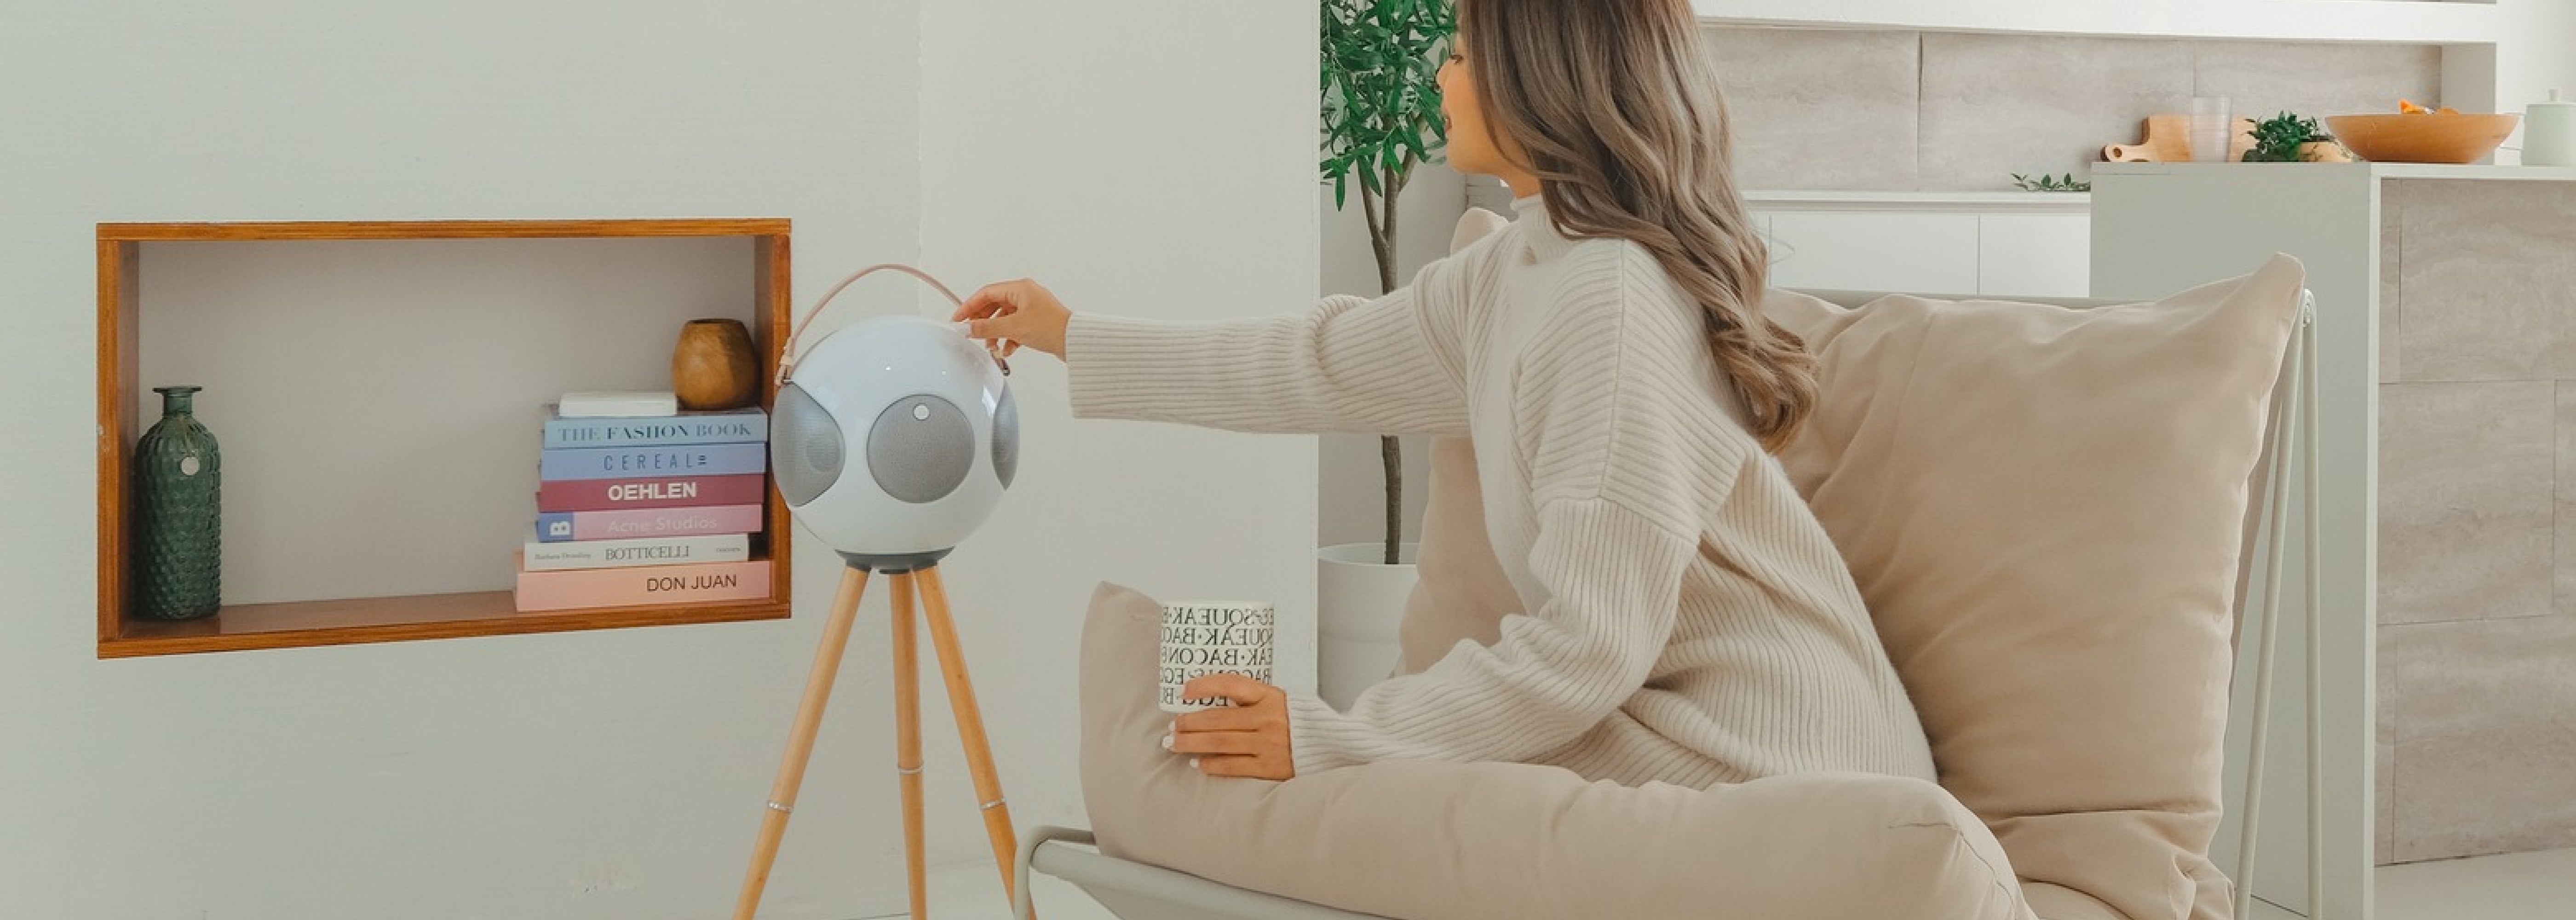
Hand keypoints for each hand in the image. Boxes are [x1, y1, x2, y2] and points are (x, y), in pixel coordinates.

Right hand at [952, 278, 1071, 360]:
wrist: (1075, 342)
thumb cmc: (1052, 328)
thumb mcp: (1014, 327)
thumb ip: (987, 327)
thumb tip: (970, 328)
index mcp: (1021, 288)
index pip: (987, 293)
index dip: (970, 306)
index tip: (959, 318)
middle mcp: (1026, 295)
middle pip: (995, 305)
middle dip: (983, 322)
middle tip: (973, 333)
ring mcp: (1032, 309)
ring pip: (1005, 318)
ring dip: (996, 333)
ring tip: (991, 346)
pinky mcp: (1036, 322)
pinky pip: (1015, 327)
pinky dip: (1009, 338)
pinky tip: (1007, 350)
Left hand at [1166, 674, 1295, 779]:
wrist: (1331, 745)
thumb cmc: (1299, 721)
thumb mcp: (1278, 699)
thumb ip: (1250, 699)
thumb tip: (1208, 701)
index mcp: (1270, 696)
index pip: (1231, 684)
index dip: (1204, 685)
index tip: (1183, 690)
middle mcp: (1268, 718)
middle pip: (1217, 719)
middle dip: (1188, 723)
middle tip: (1171, 727)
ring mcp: (1268, 744)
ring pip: (1220, 743)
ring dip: (1192, 744)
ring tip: (1174, 744)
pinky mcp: (1270, 767)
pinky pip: (1233, 766)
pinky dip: (1212, 764)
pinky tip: (1198, 763)